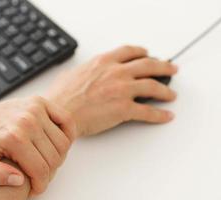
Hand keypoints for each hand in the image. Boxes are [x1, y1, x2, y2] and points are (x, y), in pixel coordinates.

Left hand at [0, 96, 75, 193]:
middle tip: (41, 176)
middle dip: (50, 173)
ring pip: (63, 142)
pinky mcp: (41, 102)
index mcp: (14, 137)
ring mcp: (36, 109)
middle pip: (54, 157)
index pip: (40, 169)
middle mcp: (28, 121)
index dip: (41, 184)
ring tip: (46, 161)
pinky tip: (57, 144)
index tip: (37, 188)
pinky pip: (67, 121)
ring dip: (59, 156)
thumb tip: (19, 180)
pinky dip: (68, 134)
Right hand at [48, 46, 177, 136]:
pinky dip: (159, 115)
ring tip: (171, 95)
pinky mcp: (124, 109)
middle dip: (163, 67)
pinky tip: (166, 116)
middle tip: (171, 69)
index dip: (142, 52)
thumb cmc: (62, 97)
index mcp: (103, 62)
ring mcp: (122, 90)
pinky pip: (148, 112)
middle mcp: (116, 72)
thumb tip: (84, 72)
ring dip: (165, 91)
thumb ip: (83, 70)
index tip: (148, 55)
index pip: (130, 52)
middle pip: (149, 65)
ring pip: (153, 86)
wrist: (60, 114)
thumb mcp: (71, 74)